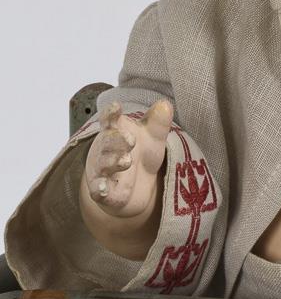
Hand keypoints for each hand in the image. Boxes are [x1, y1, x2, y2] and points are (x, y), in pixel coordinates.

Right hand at [83, 99, 172, 219]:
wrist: (138, 188)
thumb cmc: (142, 154)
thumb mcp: (154, 137)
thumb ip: (158, 122)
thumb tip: (165, 104)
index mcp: (115, 132)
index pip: (109, 120)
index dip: (111, 113)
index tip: (116, 107)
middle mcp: (105, 151)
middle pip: (107, 142)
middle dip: (117, 139)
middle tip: (131, 140)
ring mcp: (102, 172)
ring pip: (103, 166)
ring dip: (113, 162)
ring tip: (126, 161)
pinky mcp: (104, 194)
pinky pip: (98, 191)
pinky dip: (100, 190)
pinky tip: (103, 190)